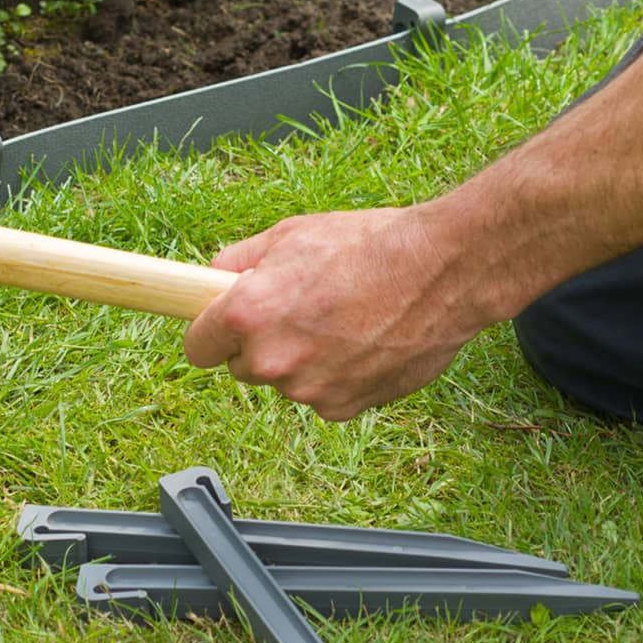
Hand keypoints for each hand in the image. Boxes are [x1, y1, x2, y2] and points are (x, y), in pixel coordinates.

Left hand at [183, 206, 486, 420]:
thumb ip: (238, 261)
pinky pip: (322, 396)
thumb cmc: (370, 245)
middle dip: (261, 345)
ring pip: (286, 382)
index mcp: (247, 314)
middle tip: (301, 314)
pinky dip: (336, 378)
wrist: (444, 271)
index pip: (197, 348)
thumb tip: (211, 278)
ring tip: (343, 322)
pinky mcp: (340, 408)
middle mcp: (271, 359)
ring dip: (303, 362)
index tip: (222, 331)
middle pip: (242, 367)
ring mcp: (305, 390)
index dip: (211, 335)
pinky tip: (363, 344)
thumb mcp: (291, 234)